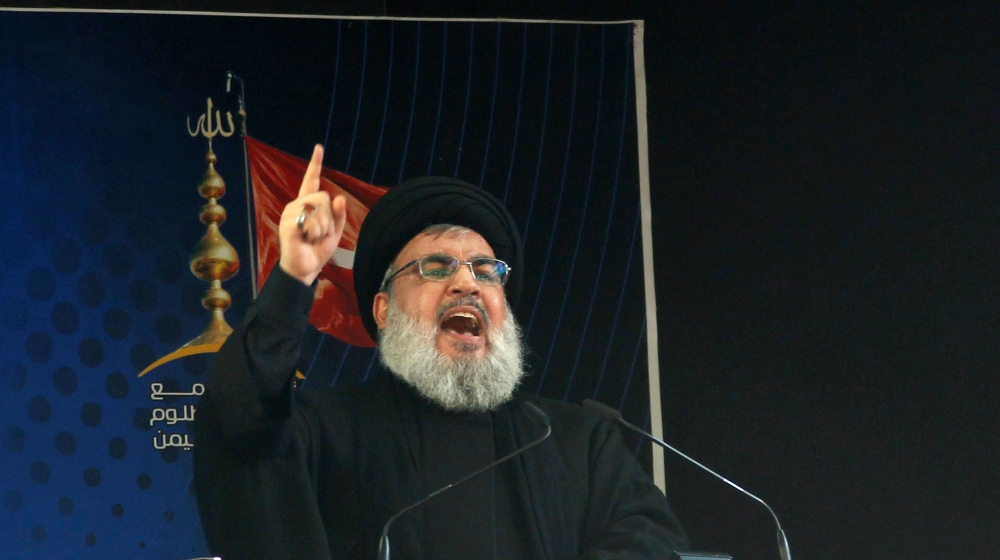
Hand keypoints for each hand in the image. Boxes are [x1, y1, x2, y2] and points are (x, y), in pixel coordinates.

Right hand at [278, 145, 346, 285]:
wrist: (306, 268)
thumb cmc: (317, 250)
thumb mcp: (335, 231)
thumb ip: (339, 215)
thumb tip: (339, 198)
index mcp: (307, 204)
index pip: (312, 180)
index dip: (315, 164)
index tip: (319, 148)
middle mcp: (297, 205)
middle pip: (323, 197)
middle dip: (329, 218)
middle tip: (320, 233)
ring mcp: (290, 213)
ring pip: (319, 209)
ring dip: (323, 228)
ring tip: (312, 238)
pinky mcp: (288, 224)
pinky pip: (311, 221)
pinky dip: (315, 234)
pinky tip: (306, 240)